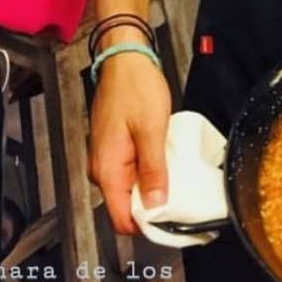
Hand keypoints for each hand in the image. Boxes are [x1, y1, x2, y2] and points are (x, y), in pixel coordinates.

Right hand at [88, 50, 171, 233]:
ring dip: (152, 183)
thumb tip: (155, 206)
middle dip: (153, 202)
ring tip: (174, 168)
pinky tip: (164, 156)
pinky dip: (148, 168)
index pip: (121, 219)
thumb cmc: (135, 87)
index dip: (147, 223)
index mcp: (107, 169)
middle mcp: (101, 168)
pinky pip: (131, 170)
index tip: (172, 217)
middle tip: (180, 188)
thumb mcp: (151, 130)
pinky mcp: (114, 147)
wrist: (125, 58)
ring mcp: (106, 157)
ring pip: (130, 187)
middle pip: (127, 205)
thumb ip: (153, 171)